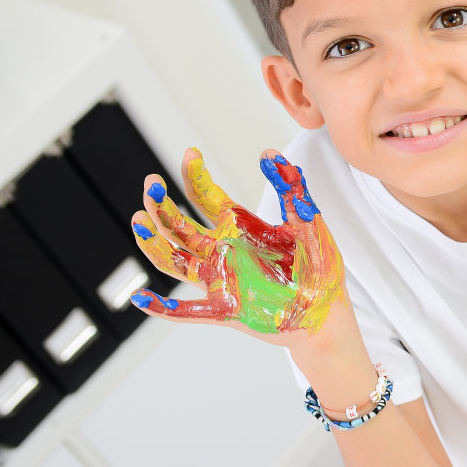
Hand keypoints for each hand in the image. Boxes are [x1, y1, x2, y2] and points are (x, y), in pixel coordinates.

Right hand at [128, 149, 344, 337]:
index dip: (195, 176)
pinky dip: (163, 307)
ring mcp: (219, 281)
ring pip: (173, 262)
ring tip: (138, 223)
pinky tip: (141, 299)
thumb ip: (291, 189)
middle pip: (179, 226)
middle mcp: (221, 251)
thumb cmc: (317, 267)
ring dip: (153, 245)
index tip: (191, 153)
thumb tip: (271, 153)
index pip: (205, 196)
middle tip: (151, 184)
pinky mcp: (226, 310)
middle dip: (161, 205)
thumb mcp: (306, 222)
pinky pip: (187, 311)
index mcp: (239, 227)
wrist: (328, 312)